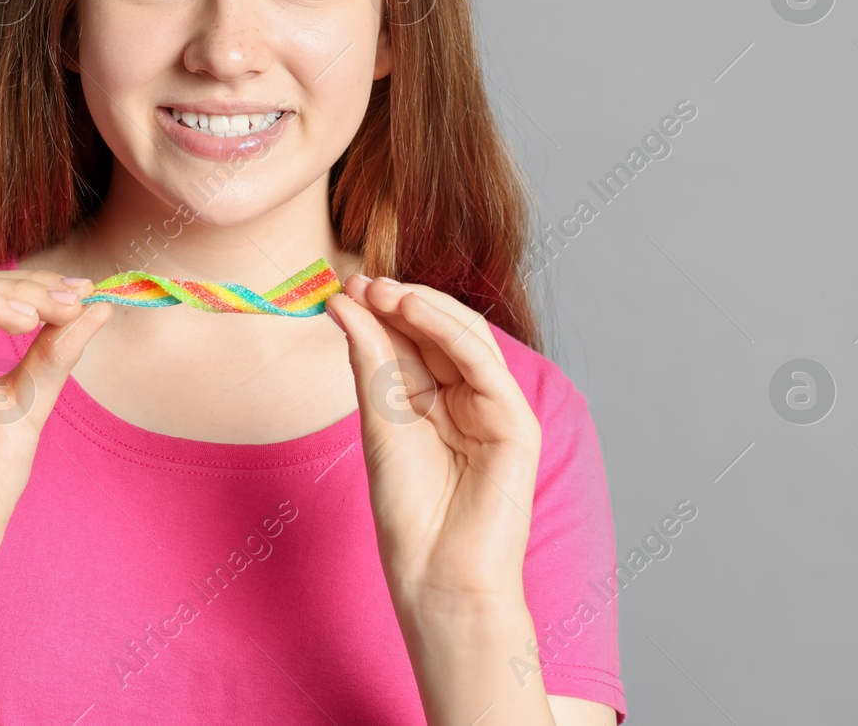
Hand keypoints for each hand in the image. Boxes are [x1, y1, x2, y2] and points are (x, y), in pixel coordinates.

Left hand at [325, 276, 541, 610]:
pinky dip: (449, 330)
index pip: (413, 339)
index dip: (380, 309)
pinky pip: (484, 364)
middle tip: (359, 280)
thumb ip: (368, 359)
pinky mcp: (515, 424)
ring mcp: (495, 409)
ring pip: (465, 337)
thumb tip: (341, 299)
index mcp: (435, 401)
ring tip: (381, 289)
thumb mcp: (377, 420)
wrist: (436, 576)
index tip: (342, 287)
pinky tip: (413, 310)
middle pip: (439, 332)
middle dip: (399, 301)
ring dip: (424, 306)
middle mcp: (467, 399)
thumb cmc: (408, 513)